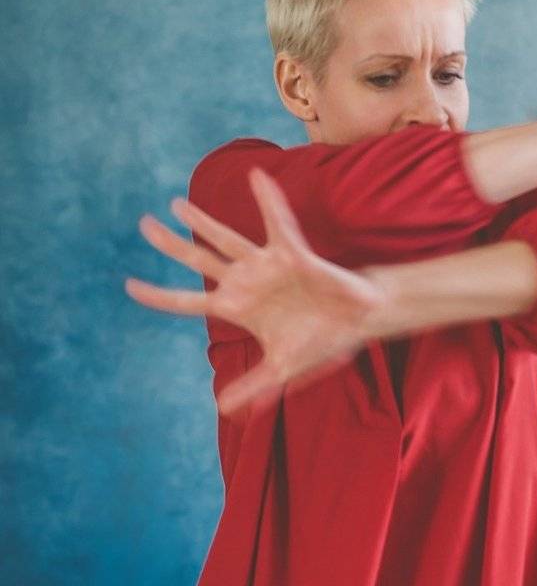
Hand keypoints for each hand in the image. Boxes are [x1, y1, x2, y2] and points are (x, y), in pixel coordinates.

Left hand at [124, 166, 384, 417]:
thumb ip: (252, 387)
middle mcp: (246, 282)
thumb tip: (224, 409)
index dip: (159, 296)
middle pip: (198, 261)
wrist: (357, 323)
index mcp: (238, 308)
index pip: (188, 303)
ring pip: (226, 239)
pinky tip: (257, 176)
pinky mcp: (293, 255)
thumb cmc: (321, 340)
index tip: (129, 286)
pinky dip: (269, 201)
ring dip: (202, 222)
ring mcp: (267, 266)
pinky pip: (278, 224)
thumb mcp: (281, 370)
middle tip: (143, 225)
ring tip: (175, 204)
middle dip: (170, 244)